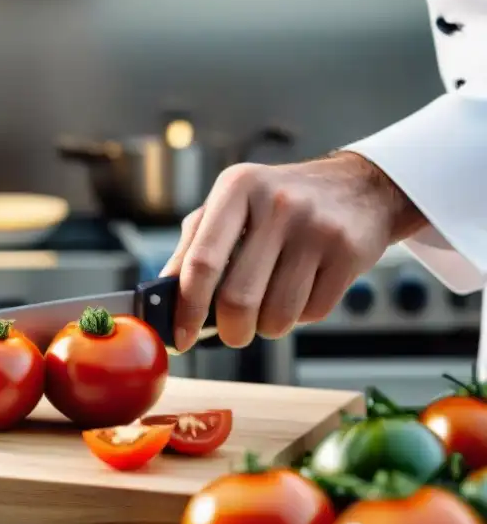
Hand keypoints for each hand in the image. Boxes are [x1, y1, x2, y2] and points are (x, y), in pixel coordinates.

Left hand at [160, 152, 426, 351]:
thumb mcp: (231, 205)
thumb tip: (161, 296)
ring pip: (277, 315)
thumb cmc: (280, 203)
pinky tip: (302, 291)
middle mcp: (277, 204)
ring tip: (270, 306)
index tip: (181, 336)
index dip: (187, 308)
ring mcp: (316, 228)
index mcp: (237, 189)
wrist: (360, 187)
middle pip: (237, 299)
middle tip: (232, 332)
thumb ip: (193, 246)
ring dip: (267, 327)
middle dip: (230, 331)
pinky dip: (300, 317)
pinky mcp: (349, 252)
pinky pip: (312, 313)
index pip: (202, 262)